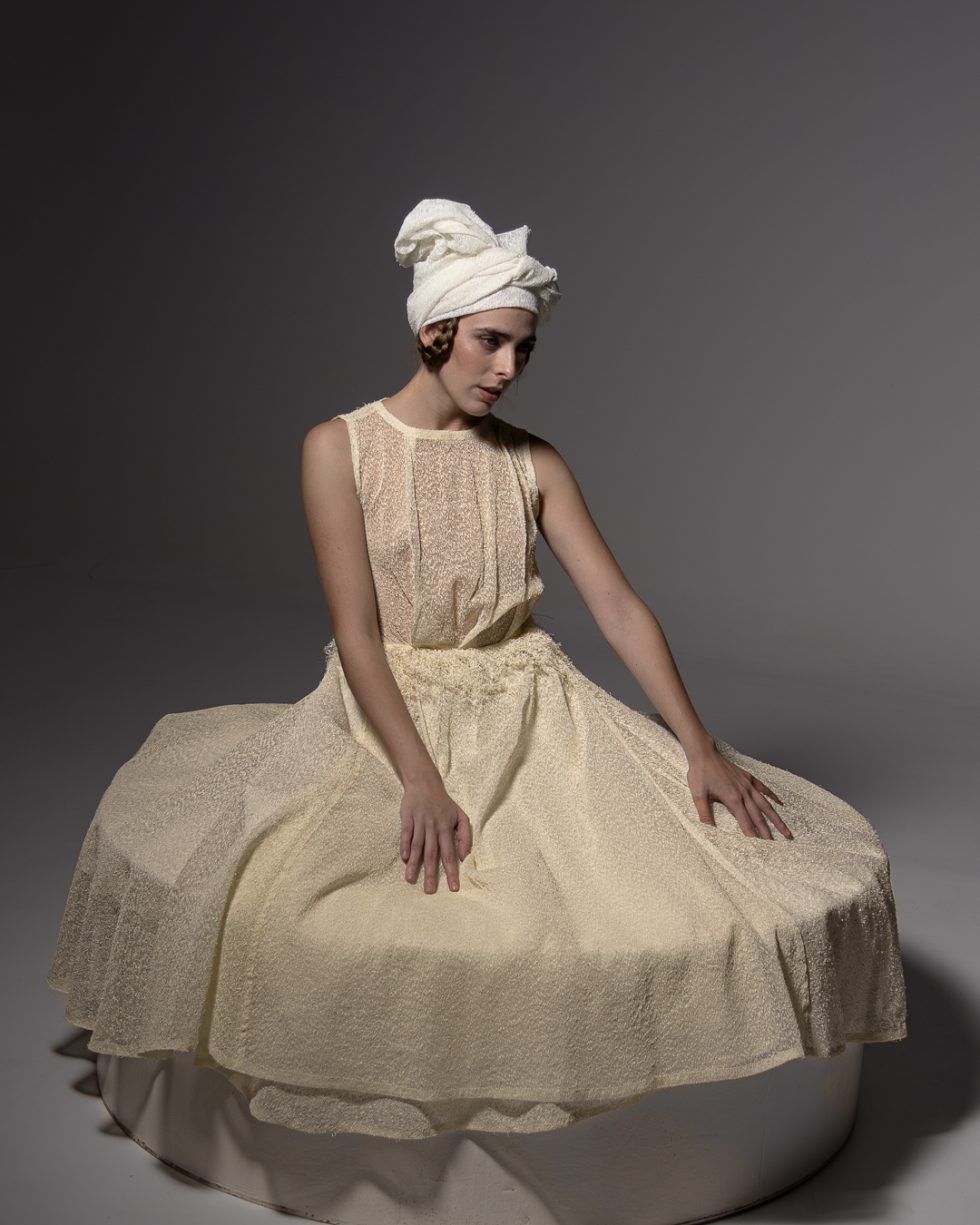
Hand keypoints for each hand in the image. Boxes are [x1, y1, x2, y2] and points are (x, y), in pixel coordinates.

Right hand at [399, 775, 473, 892]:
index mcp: (446, 828)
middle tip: (429, 892)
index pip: (450, 854)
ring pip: (417, 846)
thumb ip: (465, 836)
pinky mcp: (407, 818)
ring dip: (414, 864)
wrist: (424, 783)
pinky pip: (406, 834)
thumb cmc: (444, 803)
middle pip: (432, 853)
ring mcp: (419, 823)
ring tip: (410, 880)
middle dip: (431, 873)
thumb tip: (465, 856)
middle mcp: (433, 827)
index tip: (453, 888)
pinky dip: (404, 846)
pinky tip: (404, 858)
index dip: (452, 871)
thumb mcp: (460, 816)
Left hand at [686, 744, 792, 839]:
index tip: (760, 848)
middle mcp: (744, 793)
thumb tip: (707, 831)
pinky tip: (780, 804)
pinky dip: (773, 796)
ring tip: (786, 831)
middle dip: (768, 832)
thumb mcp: (698, 795)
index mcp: (732, 799)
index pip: (745, 822)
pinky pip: (764, 788)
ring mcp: (747, 785)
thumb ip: (704, 814)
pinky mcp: (748, 777)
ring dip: (776, 819)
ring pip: (765, 805)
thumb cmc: (700, 774)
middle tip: (777, 845)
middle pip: (758, 817)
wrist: (704, 754)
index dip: (752, 836)